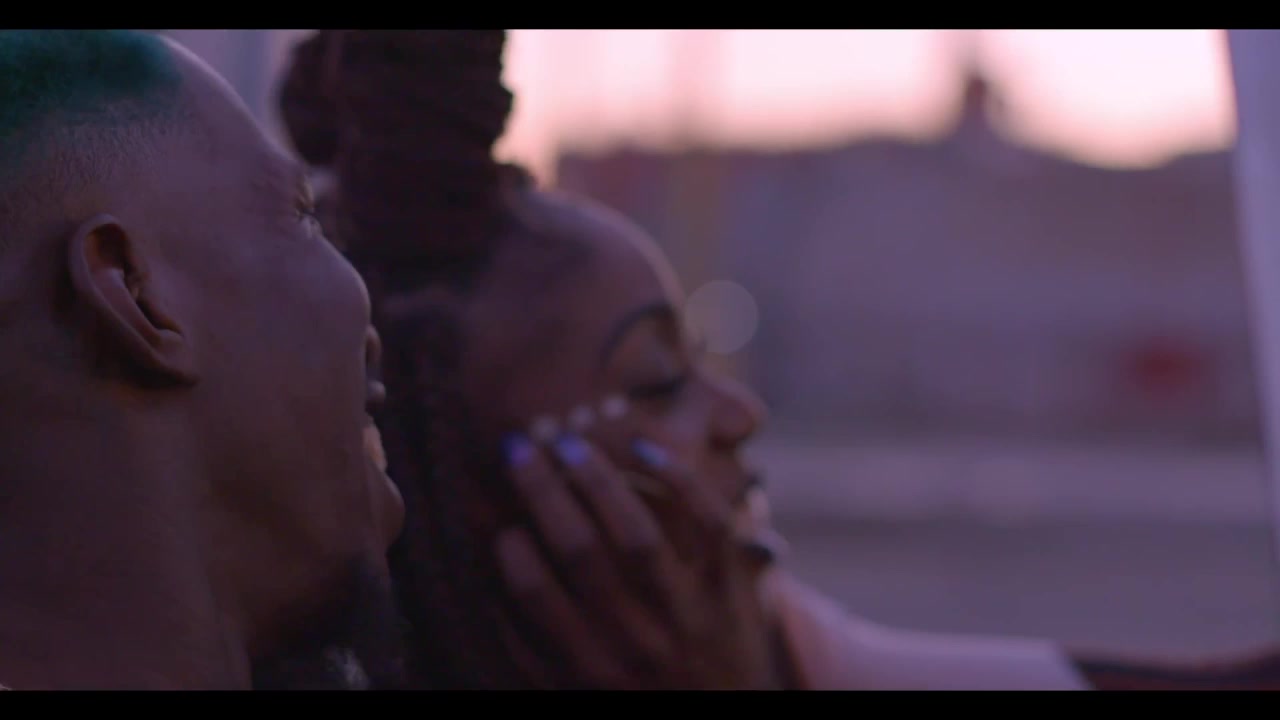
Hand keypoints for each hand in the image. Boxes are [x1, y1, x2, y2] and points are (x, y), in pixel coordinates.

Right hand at [493, 433, 779, 689]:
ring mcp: (690, 611)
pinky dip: (678, 481)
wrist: (729, 717)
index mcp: (591, 667)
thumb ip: (532, 648)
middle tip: (517, 447)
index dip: (512, 552)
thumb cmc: (638, 693)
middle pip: (582, 552)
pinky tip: (644, 450)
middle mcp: (638, 639)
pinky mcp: (733, 587)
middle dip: (543, 492)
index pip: (537, 599)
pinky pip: (709, 523)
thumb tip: (488, 585)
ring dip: (599, 482)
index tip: (502, 524)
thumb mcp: (578, 688)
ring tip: (570, 445)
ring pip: (639, 534)